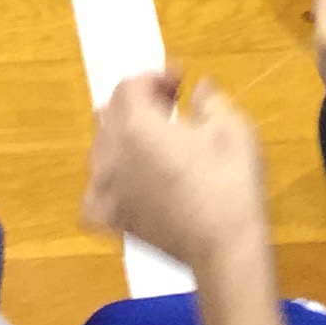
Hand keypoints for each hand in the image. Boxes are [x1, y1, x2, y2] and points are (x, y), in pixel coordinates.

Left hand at [81, 68, 271, 276]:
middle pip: (111, 113)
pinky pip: (95, 193)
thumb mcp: (230, 127)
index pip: (131, 86)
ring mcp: (107, 190)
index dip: (156, 76)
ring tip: (155, 141)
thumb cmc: (230, 183)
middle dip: (138, 101)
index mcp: (135, 125)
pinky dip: (107, 182)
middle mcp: (111, 154)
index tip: (181, 79)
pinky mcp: (114, 220)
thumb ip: (208, 99)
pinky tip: (129, 182)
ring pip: (100, 149)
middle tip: (171, 105)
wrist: (226, 247)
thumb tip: (198, 87)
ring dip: (123, 136)